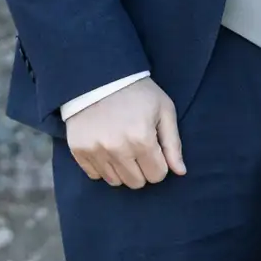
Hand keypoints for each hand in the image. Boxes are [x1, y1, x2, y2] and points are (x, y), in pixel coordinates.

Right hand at [65, 77, 185, 188]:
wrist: (100, 77)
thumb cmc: (139, 93)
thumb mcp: (164, 111)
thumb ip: (173, 144)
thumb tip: (180, 172)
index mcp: (142, 139)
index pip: (157, 175)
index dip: (160, 165)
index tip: (156, 152)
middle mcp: (117, 149)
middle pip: (136, 183)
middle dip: (143, 170)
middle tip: (140, 150)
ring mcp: (95, 151)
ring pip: (115, 182)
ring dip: (123, 170)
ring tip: (123, 148)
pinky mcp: (79, 151)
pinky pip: (95, 175)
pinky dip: (104, 167)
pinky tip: (107, 148)